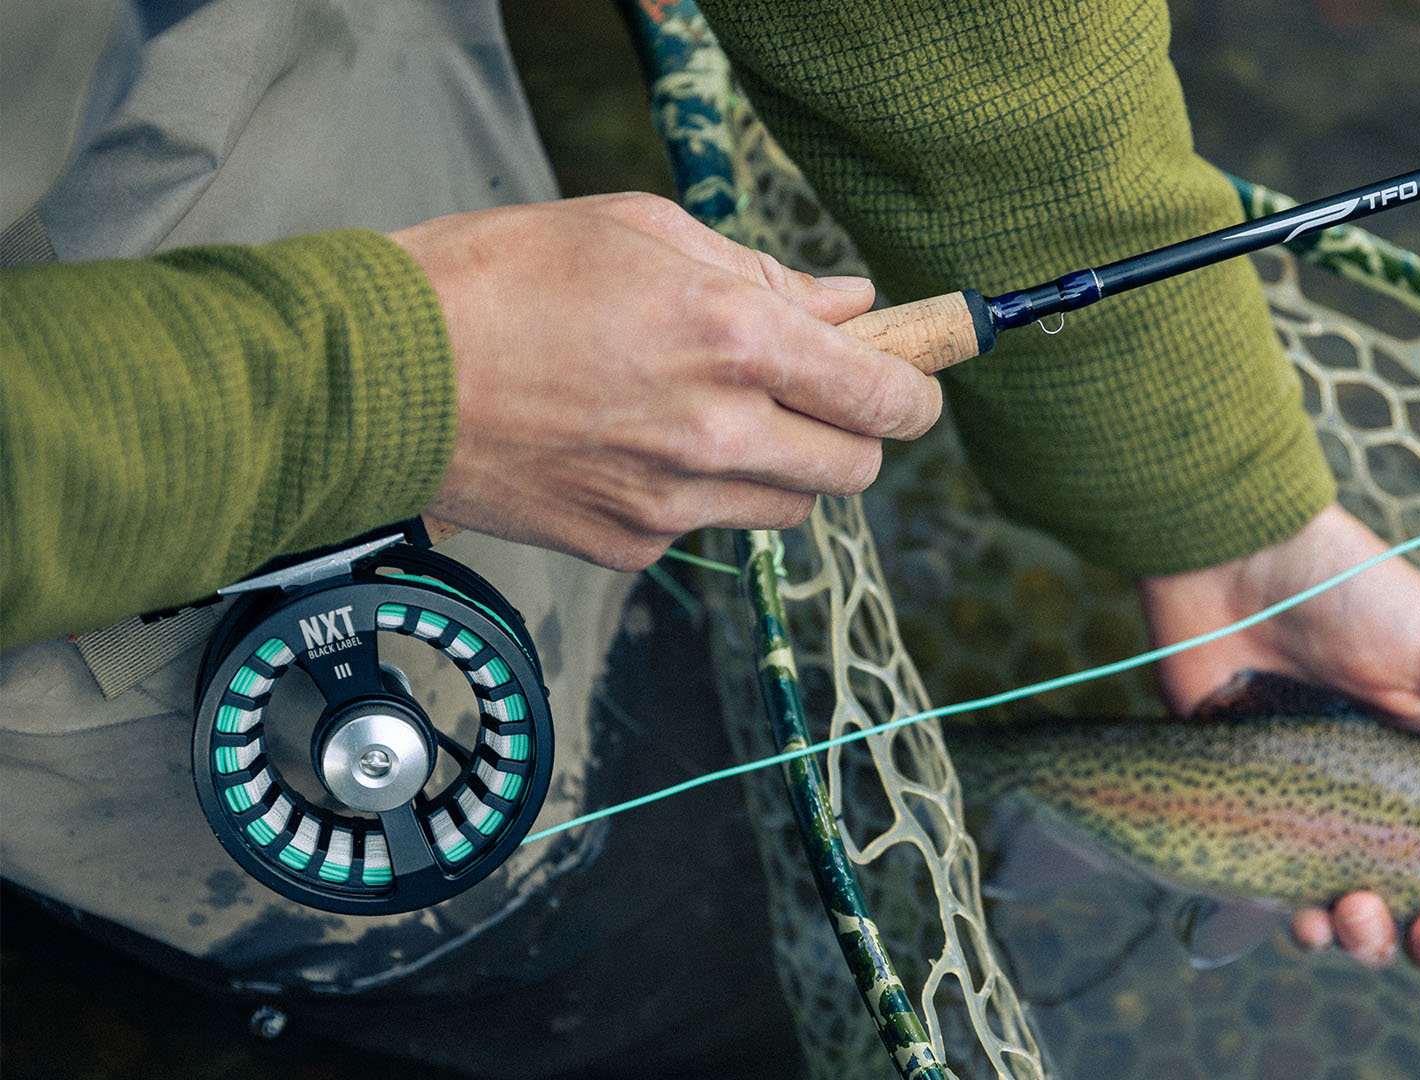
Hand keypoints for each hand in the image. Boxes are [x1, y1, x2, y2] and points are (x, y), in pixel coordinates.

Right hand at [390, 193, 942, 569]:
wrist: (382, 374)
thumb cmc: (502, 276)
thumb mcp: (643, 233)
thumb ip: (764, 275)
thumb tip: (848, 305)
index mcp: (736, 340)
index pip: (884, 398)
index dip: (916, 392)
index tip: (913, 383)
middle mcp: (719, 434)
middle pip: (854, 470)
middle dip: (853, 435)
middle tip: (815, 398)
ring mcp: (672, 504)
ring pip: (787, 510)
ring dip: (779, 470)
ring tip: (711, 417)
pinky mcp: (626, 548)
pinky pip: (702, 533)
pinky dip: (695, 497)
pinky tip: (634, 447)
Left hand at [1137, 503, 1419, 1003]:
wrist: (1235, 564)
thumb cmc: (1351, 593)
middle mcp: (1398, 805)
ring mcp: (1329, 818)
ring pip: (1366, 923)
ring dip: (1373, 942)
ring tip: (1362, 913)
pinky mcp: (1263, 819)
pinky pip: (1290, 902)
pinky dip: (1305, 923)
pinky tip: (1308, 913)